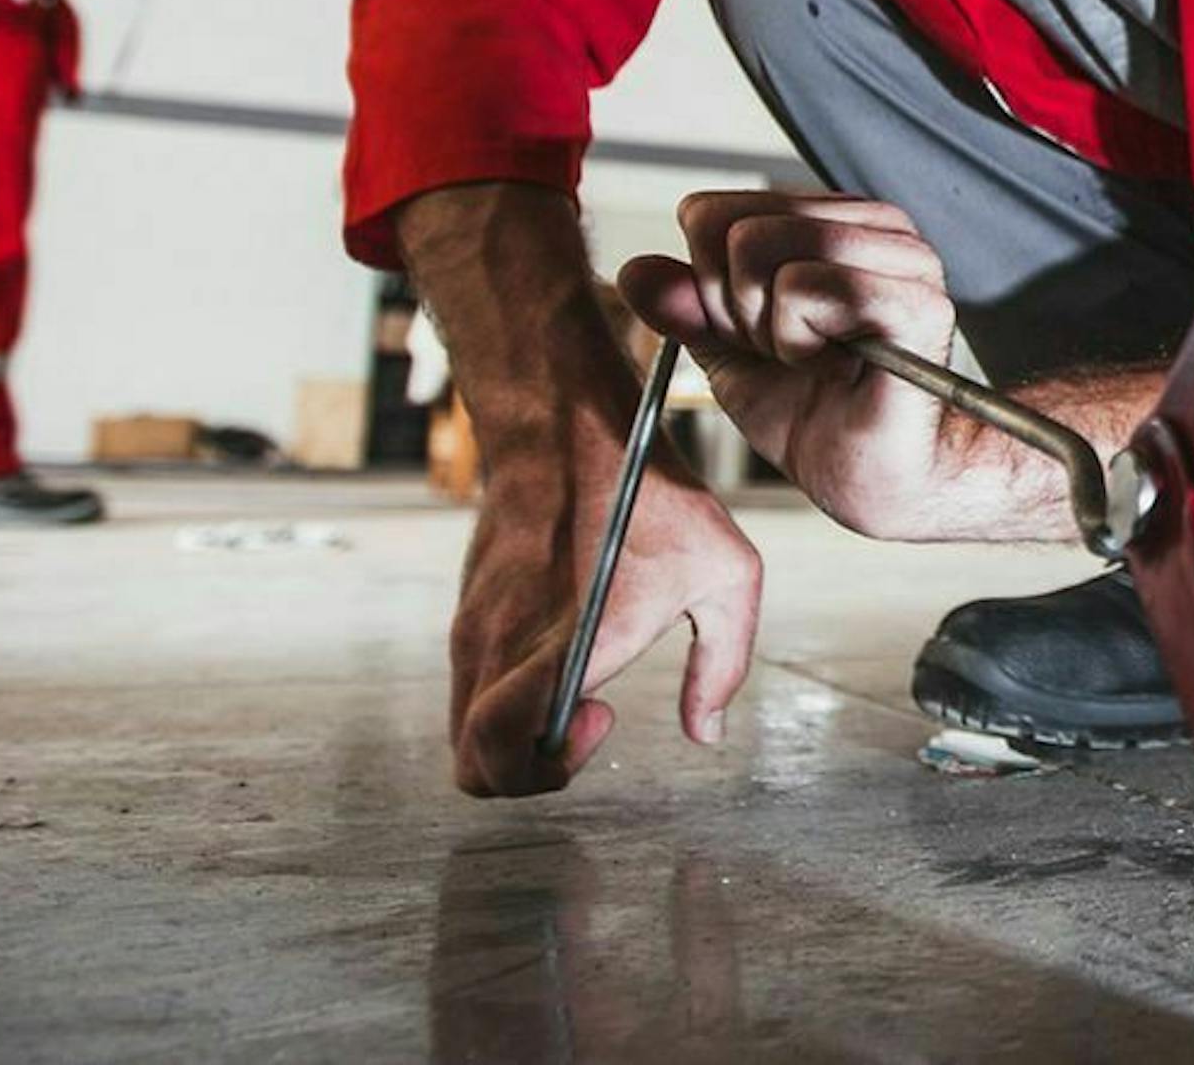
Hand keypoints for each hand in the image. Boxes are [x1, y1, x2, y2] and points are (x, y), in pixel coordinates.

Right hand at [446, 435, 760, 797]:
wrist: (564, 424)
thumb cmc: (651, 494)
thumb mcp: (727, 572)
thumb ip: (722, 664)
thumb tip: (705, 732)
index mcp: (558, 649)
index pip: (499, 755)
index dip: (546, 768)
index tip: (601, 713)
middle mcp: (501, 648)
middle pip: (473, 767)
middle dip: (529, 769)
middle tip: (586, 717)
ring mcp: (475, 631)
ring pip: (466, 733)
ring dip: (516, 738)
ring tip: (578, 691)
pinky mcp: (468, 613)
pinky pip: (471, 689)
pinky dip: (506, 702)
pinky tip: (561, 660)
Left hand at [619, 190, 961, 537]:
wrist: (875, 482)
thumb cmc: (819, 417)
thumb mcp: (727, 355)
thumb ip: (686, 307)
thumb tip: (635, 270)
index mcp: (830, 221)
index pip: (712, 210)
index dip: (711, 285)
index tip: (758, 336)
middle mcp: (871, 224)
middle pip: (731, 228)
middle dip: (737, 309)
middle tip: (791, 354)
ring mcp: (901, 255)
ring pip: (761, 245)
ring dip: (768, 329)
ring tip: (815, 361)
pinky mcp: (915, 298)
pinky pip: (804, 287)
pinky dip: (799, 343)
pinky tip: (838, 371)